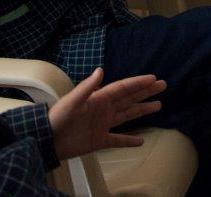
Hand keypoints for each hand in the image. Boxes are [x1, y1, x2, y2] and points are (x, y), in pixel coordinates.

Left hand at [48, 68, 165, 159]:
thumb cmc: (58, 117)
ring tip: (158, 105)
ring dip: (142, 110)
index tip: (153, 78)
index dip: (138, 83)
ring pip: (127, 115)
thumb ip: (86, 87)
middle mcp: (104, 110)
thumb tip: (101, 69)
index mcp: (100, 98)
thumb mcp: (72, 101)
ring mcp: (103, 125)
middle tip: (162, 85)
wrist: (48, 139)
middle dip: (145, 92)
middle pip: (129, 99)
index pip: (123, 88)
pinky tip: (141, 141)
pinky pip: (118, 140)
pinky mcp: (100, 141)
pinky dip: (129, 141)